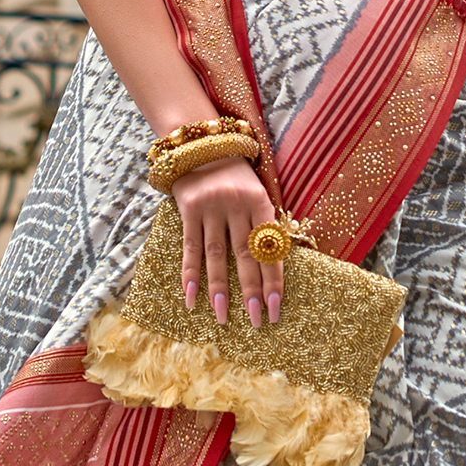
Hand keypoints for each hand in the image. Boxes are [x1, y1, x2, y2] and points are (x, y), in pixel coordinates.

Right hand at [171, 157, 283, 326]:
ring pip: (218, 255)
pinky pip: (191, 248)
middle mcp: (237, 205)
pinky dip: (191, 274)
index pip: (269, 248)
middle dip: (252, 292)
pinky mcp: (189, 209)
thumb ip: (264, 226)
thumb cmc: (235, 178)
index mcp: (261, 203)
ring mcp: (212, 207)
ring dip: (220, 289)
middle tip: (256, 321)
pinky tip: (192, 298)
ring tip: (223, 318)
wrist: (202, 144)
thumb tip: (273, 269)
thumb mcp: (257, 194)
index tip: (275, 309)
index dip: (273, 280)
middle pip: (246, 256)